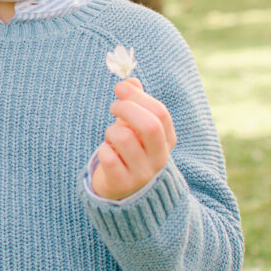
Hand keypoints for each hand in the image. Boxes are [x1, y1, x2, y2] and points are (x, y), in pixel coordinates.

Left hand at [91, 78, 176, 199]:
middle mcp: (159, 158)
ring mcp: (142, 173)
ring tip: (111, 137)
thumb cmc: (130, 151)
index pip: (160, 113)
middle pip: (149, 125)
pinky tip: (107, 153)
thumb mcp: (136, 127)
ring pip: (124, 138)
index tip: (121, 88)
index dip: (139, 97)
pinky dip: (103, 149)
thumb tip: (131, 80)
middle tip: (113, 106)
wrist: (122, 191)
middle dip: (127, 108)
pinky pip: (109, 157)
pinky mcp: (122, 184)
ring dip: (111, 130)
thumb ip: (136, 104)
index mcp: (167, 141)